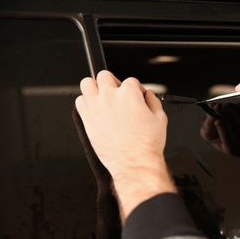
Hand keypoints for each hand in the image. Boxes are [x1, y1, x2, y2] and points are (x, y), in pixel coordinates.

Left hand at [75, 70, 175, 218]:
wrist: (134, 163)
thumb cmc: (146, 144)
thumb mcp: (160, 119)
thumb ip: (154, 101)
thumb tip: (149, 95)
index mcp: (129, 93)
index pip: (131, 81)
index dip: (135, 90)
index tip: (137, 98)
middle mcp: (110, 96)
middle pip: (105, 75)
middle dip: (113, 83)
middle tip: (118, 94)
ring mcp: (96, 107)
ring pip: (87, 83)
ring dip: (95, 88)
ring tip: (102, 97)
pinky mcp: (86, 119)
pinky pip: (79, 102)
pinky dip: (86, 103)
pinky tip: (95, 110)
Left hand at [200, 103, 239, 166]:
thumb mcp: (231, 147)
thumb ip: (224, 134)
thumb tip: (217, 120)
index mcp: (209, 132)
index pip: (207, 120)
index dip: (212, 114)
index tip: (219, 109)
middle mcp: (215, 121)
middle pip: (218, 108)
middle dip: (230, 116)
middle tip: (237, 127)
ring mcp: (226, 113)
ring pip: (230, 106)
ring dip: (238, 117)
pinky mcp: (237, 109)